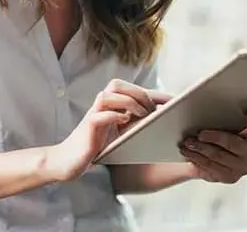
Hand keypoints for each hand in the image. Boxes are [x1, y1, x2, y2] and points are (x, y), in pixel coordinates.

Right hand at [46, 79, 170, 181]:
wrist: (69, 161)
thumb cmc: (98, 148)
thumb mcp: (121, 135)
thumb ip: (136, 124)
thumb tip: (164, 121)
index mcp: (111, 106)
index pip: (134, 90)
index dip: (155, 93)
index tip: (177, 101)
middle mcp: (101, 107)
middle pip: (117, 85)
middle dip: (139, 94)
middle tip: (152, 111)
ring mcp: (93, 115)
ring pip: (108, 95)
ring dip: (127, 102)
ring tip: (140, 115)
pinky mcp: (87, 128)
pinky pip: (99, 115)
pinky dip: (114, 116)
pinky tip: (124, 122)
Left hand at [179, 112, 246, 183]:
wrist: (212, 159)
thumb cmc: (219, 135)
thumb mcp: (222, 123)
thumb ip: (222, 114)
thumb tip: (202, 102)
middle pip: (234, 143)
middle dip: (214, 137)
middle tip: (199, 134)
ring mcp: (243, 167)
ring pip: (219, 155)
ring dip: (200, 148)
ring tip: (188, 142)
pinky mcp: (230, 177)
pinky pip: (211, 167)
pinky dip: (197, 158)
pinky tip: (189, 153)